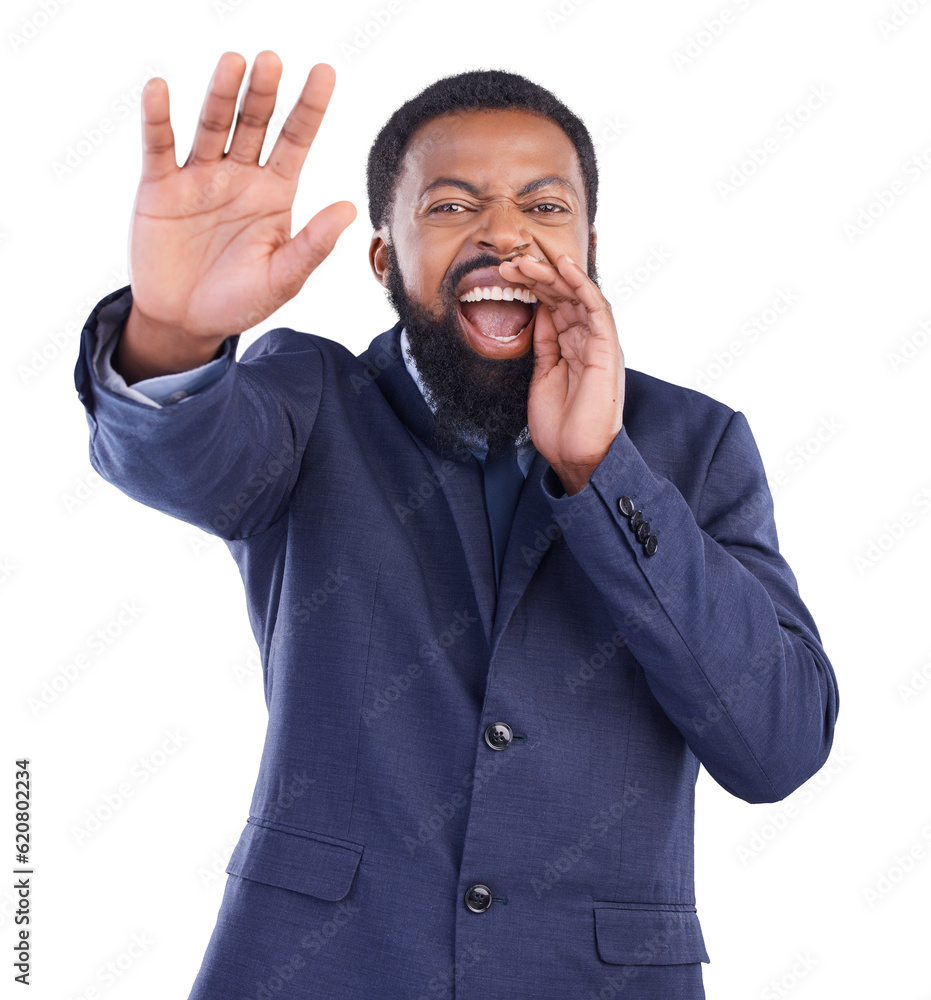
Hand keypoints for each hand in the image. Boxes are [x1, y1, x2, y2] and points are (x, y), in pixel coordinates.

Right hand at [116, 51, 355, 380]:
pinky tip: (160, 89)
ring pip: (212, 126)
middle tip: (272, 61)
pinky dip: (158, 118)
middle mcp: (240, 176)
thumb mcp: (283, 278)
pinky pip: (160, 146)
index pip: (297, 140)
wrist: (186, 322)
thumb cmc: (240, 301)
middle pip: (255, 124)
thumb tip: (348, 209)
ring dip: (222, 96)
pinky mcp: (160, 187)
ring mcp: (200, 177)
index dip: (310, 107)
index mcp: (275, 193)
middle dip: (264, 93)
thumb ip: (313, 245)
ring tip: (233, 63)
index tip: (325, 71)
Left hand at [500, 254, 623, 494]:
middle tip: (508, 264)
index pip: (555, 307)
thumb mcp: (542, 376)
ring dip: (552, 275)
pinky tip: (564, 267)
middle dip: (537, 277)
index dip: (532, 287)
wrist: (575, 455)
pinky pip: (597, 308)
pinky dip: (581, 285)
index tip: (506, 275)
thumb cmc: (560, 425)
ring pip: (578, 297)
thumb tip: (538, 314)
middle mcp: (589, 340)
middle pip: (564, 297)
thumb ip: (544, 345)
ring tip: (526, 262)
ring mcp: (599, 342)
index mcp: (574, 347)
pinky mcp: (607, 348)